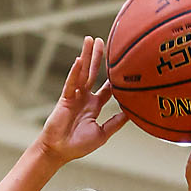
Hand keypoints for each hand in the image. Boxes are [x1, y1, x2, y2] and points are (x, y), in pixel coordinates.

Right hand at [38, 37, 127, 165]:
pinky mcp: (65, 99)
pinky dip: (75, 72)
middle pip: (93, 73)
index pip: (107, 88)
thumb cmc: (78, 146)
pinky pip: (71, 83)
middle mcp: (84, 98)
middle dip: (98, 57)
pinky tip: (80, 60)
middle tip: (104, 41)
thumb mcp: (102, 134)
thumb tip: (131, 113)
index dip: (113, 77)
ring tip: (91, 40)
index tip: (122, 64)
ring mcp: (74, 96)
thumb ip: (115, 123)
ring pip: (82, 72)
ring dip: (87, 56)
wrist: (59, 151)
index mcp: (94, 106)